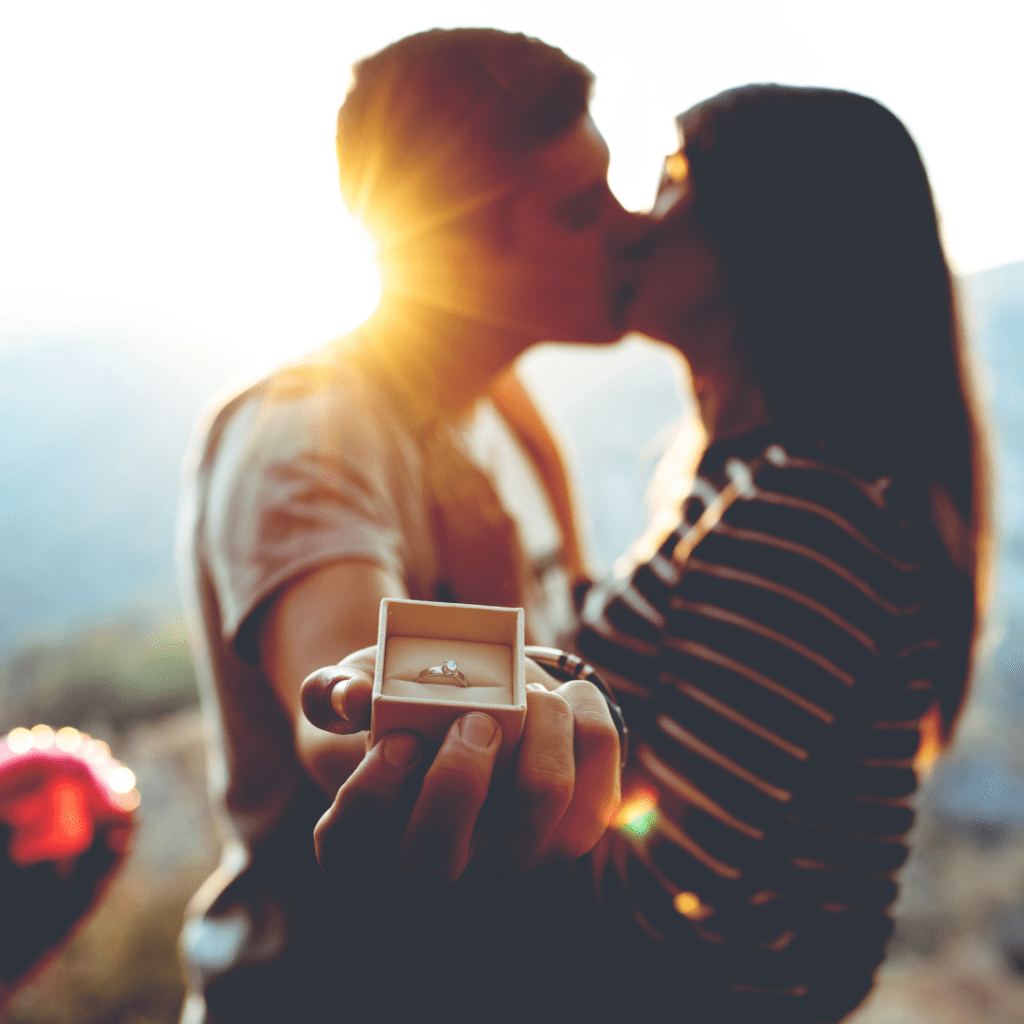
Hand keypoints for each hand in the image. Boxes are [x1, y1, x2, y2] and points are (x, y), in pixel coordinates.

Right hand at [300, 649, 620, 885]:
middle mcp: (442, 848)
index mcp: (377, 819)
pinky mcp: (571, 825)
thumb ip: (336, 688)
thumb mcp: (365, 679)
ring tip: (532, 695)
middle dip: (455, 788)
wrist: (486, 692)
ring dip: (539, 755)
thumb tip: (350, 696)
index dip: (369, 798)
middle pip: (431, 866)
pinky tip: (571, 693)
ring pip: (530, 845)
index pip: (346, 846)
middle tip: (475, 721)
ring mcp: (507, 846)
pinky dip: (591, 734)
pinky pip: (596, 802)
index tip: (399, 737)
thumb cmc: (413, 694)